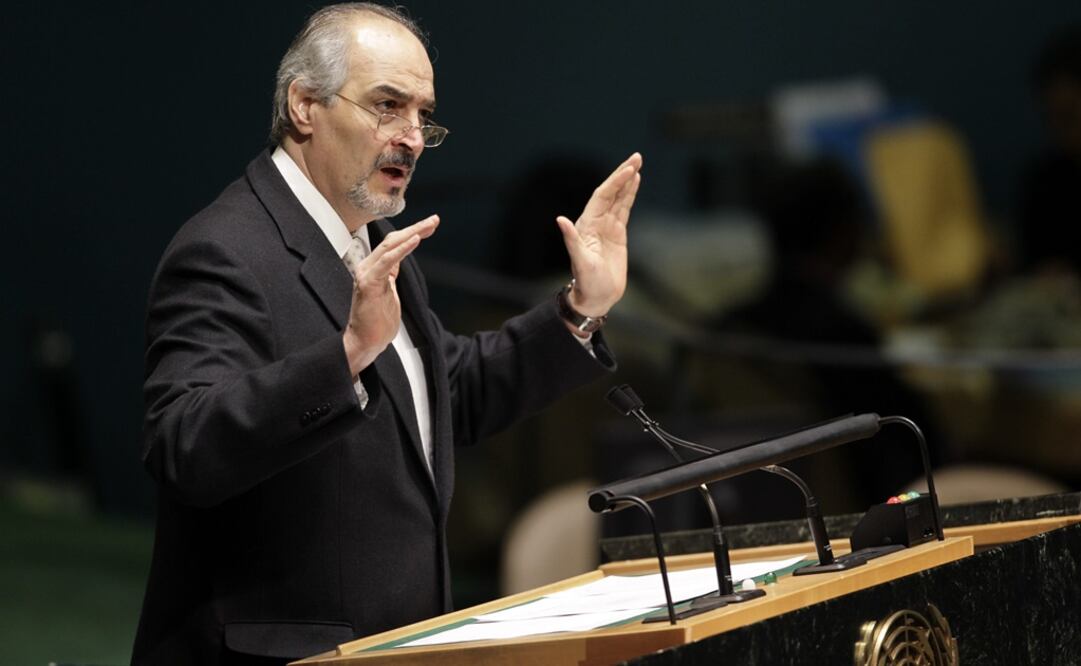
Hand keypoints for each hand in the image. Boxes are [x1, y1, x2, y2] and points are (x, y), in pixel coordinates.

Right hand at [342, 215, 439, 373]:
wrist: (365, 342)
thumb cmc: (377, 322)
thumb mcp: (389, 291)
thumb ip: (391, 274)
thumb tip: (399, 261)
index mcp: (373, 268)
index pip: (393, 244)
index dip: (412, 232)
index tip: (430, 226)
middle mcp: (367, 267)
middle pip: (393, 240)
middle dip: (416, 228)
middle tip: (434, 220)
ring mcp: (366, 274)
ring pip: (391, 246)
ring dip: (412, 233)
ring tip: (429, 225)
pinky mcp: (368, 283)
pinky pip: (387, 262)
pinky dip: (402, 249)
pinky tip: (415, 240)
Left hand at [555, 153, 642, 317]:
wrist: (596, 297)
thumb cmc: (587, 283)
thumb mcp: (580, 263)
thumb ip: (571, 241)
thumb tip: (560, 220)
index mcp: (586, 225)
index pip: (602, 197)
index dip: (615, 182)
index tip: (630, 170)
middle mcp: (595, 222)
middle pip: (610, 191)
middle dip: (623, 174)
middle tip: (637, 156)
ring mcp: (607, 226)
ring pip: (619, 198)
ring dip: (628, 181)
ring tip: (638, 163)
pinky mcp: (617, 233)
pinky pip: (624, 209)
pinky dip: (630, 195)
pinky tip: (635, 183)